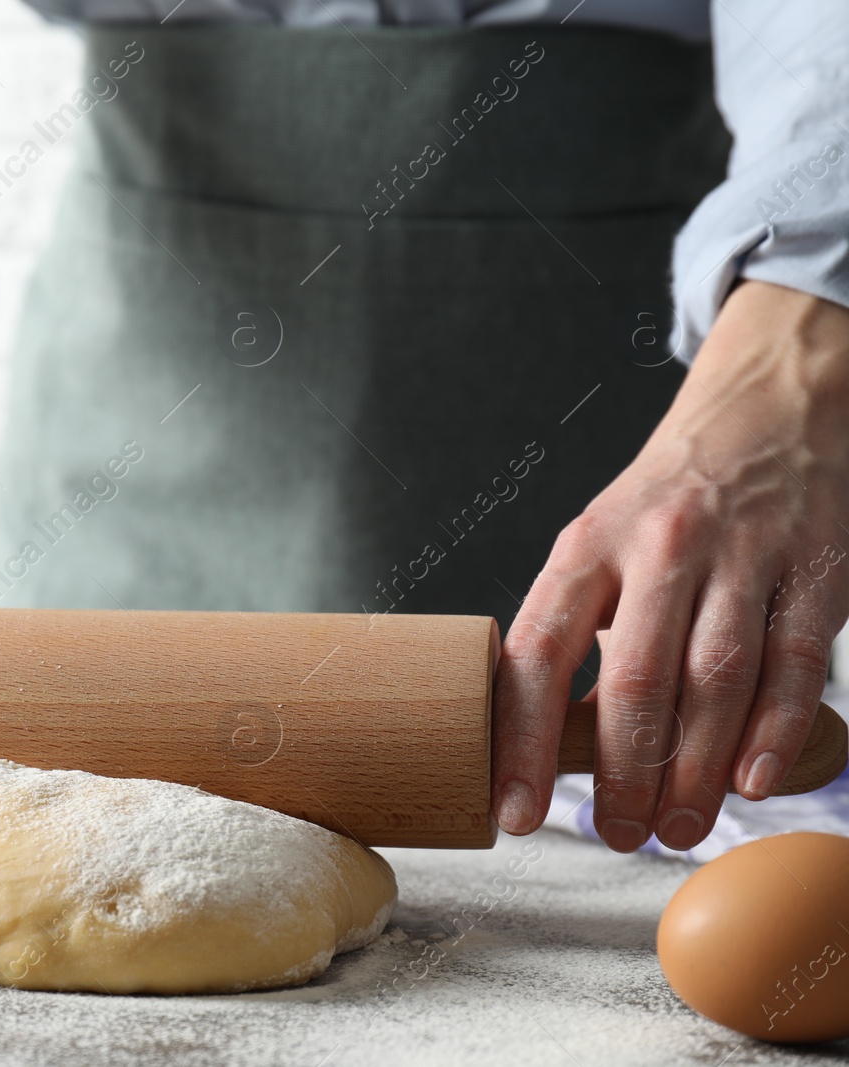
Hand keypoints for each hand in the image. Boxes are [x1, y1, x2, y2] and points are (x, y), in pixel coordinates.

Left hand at [494, 280, 848, 851]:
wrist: (771, 408)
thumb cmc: (668, 500)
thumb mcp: (599, 546)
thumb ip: (578, 630)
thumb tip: (548, 738)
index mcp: (587, 547)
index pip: (537, 654)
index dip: (521, 739)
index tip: (512, 807)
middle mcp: (660, 548)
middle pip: (635, 679)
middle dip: (622, 774)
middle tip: (616, 835)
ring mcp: (742, 556)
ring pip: (715, 680)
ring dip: (693, 770)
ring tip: (674, 828)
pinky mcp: (815, 568)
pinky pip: (794, 661)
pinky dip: (775, 730)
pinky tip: (752, 782)